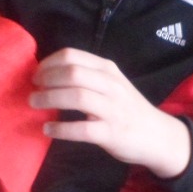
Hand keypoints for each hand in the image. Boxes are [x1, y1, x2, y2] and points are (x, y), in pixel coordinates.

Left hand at [28, 48, 190, 178]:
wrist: (159, 136)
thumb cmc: (127, 108)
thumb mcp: (111, 83)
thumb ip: (87, 76)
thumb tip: (48, 73)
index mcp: (107, 69)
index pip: (72, 56)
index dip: (48, 63)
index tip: (36, 74)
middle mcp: (111, 85)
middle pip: (72, 73)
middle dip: (47, 79)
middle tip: (33, 89)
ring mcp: (113, 109)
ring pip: (77, 97)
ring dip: (49, 99)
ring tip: (34, 104)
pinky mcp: (112, 133)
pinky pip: (82, 129)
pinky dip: (61, 129)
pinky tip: (48, 129)